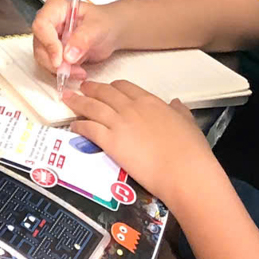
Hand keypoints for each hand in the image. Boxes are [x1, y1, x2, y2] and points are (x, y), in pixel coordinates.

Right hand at [31, 0, 120, 87]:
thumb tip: (68, 55)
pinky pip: (50, 65)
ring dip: (59, 69)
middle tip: (71, 70)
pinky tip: (78, 72)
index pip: (42, 24)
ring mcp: (50, 37)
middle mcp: (49, 22)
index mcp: (56, 8)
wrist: (110, 32)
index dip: (48, 43)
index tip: (60, 59)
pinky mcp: (53, 51)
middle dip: (54, 61)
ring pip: (43, 57)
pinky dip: (63, 72)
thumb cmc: (105, 22)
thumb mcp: (97, 28)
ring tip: (79, 71)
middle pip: (40, 44)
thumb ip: (83, 38)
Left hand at [62, 79, 215, 206]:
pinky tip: (73, 126)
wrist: (183, 170)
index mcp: (149, 101)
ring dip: (78, 102)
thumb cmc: (190, 150)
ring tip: (67, 99)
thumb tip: (176, 103)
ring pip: (92, 107)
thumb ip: (179, 111)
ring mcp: (118, 123)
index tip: (107, 89)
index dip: (112, 87)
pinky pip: (89, 129)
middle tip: (81, 88)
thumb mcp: (188, 122)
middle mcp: (131, 108)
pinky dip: (79, 126)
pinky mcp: (110, 141)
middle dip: (91, 90)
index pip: (125, 87)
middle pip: (104, 93)